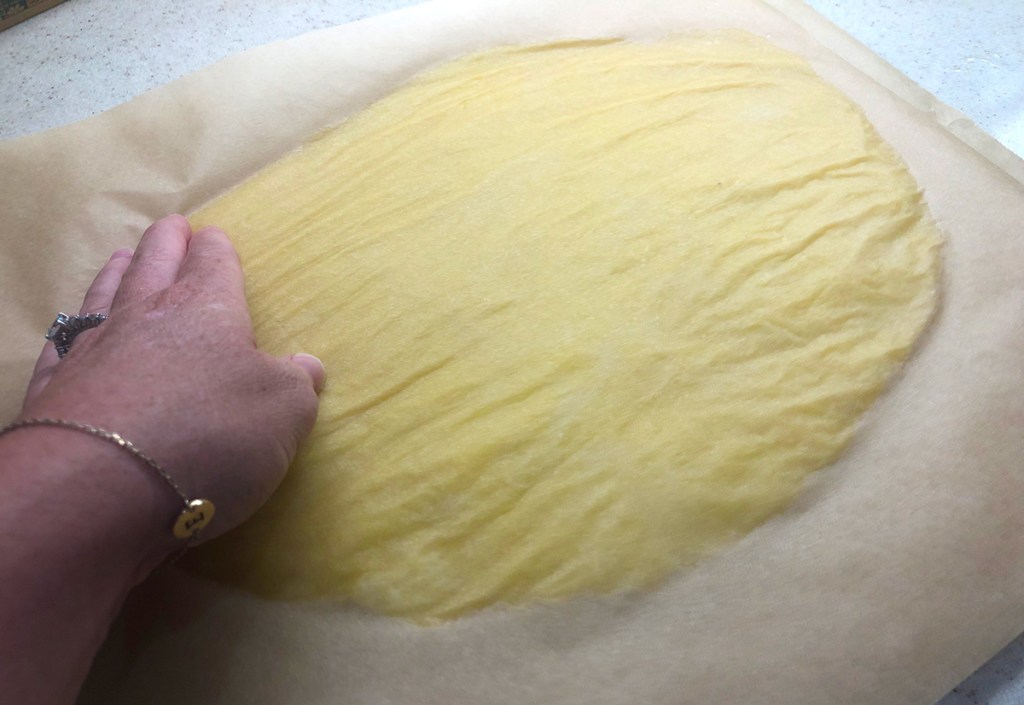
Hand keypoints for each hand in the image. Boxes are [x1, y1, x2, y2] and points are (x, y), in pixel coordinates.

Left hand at [19, 214, 324, 548]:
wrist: (99, 487)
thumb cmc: (210, 436)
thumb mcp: (283, 412)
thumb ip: (297, 384)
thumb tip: (305, 365)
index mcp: (206, 309)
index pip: (213, 264)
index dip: (217, 249)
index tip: (215, 236)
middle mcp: (145, 317)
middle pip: (154, 265)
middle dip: (166, 243)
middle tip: (171, 226)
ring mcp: (92, 351)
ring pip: (105, 295)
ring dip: (117, 273)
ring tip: (123, 257)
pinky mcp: (53, 391)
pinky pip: (62, 344)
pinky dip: (71, 330)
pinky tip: (71, 332)